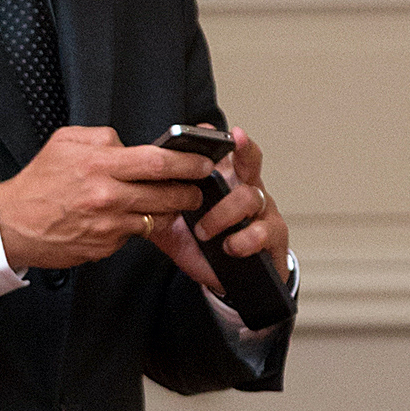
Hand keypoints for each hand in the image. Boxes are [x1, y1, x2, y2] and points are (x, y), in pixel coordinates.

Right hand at [0, 127, 210, 270]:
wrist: (12, 224)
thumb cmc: (39, 181)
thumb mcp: (66, 142)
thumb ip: (103, 138)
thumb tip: (130, 144)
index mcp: (99, 165)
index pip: (157, 162)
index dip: (187, 162)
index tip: (202, 161)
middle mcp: (106, 197)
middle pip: (167, 194)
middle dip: (189, 191)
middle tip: (196, 186)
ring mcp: (107, 226)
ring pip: (157, 219)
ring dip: (170, 211)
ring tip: (170, 202)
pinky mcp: (105, 247)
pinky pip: (135, 234)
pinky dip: (139, 225)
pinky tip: (132, 216)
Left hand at [143, 125, 289, 289]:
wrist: (222, 279)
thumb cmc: (201, 244)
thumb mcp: (175, 221)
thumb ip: (162, 201)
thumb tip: (137, 183)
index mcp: (226, 181)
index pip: (231, 151)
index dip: (231, 140)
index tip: (223, 131)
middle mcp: (248, 191)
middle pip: (252, 163)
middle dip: (242, 156)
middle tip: (221, 159)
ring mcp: (264, 213)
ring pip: (251, 197)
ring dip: (223, 213)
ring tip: (203, 230)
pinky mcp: (272, 239)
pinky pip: (264, 232)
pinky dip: (244, 239)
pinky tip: (229, 247)